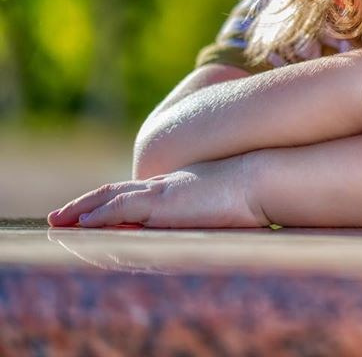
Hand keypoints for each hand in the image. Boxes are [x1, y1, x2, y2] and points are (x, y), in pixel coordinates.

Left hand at [47, 155, 267, 228]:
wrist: (262, 177)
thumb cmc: (255, 190)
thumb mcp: (228, 201)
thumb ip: (212, 208)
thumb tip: (219, 219)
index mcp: (180, 185)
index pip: (137, 191)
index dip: (112, 199)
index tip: (94, 208)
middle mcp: (166, 184)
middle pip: (116, 191)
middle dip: (87, 203)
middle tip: (63, 214)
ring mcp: (163, 190)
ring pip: (111, 199)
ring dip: (83, 209)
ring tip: (60, 220)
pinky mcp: (163, 201)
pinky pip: (121, 208)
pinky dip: (99, 216)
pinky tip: (82, 224)